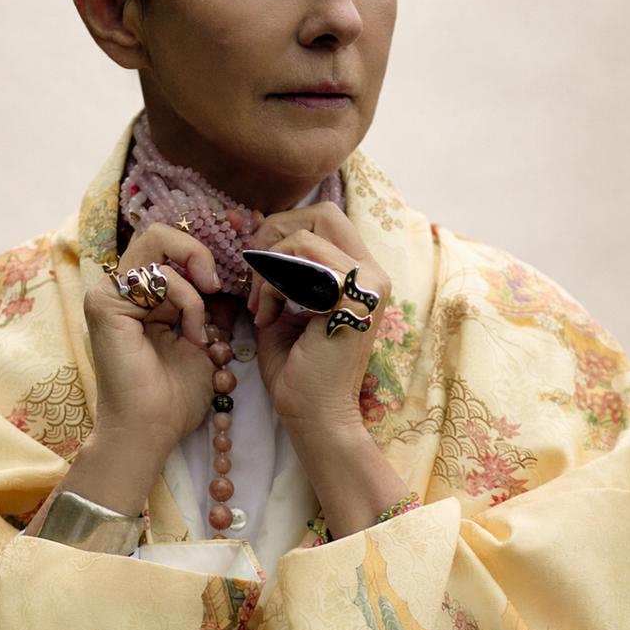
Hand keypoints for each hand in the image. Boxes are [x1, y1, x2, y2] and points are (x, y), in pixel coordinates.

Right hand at [84, 224, 219, 465]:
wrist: (153, 429)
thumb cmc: (176, 395)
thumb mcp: (205, 339)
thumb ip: (210, 305)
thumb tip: (232, 275)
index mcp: (143, 296)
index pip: (169, 247)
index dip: (200, 254)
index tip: (224, 284)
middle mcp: (122, 290)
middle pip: (158, 233)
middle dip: (197, 252)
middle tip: (215, 284)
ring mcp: (109, 293)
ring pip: (156, 243)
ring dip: (193, 284)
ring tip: (199, 327)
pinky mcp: (104, 303)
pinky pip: (156, 277)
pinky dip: (185, 300)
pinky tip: (189, 334)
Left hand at [246, 203, 410, 535]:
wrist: (313, 417)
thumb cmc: (297, 369)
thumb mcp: (285, 306)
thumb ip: (280, 269)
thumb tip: (257, 235)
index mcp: (361, 273)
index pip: (326, 217)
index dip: (284, 227)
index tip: (258, 264)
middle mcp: (374, 273)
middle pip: (323, 212)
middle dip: (276, 233)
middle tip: (255, 273)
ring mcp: (369, 286)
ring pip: (305, 237)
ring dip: (268, 269)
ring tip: (260, 306)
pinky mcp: (352, 300)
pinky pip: (299, 266)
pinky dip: (272, 286)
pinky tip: (266, 318)